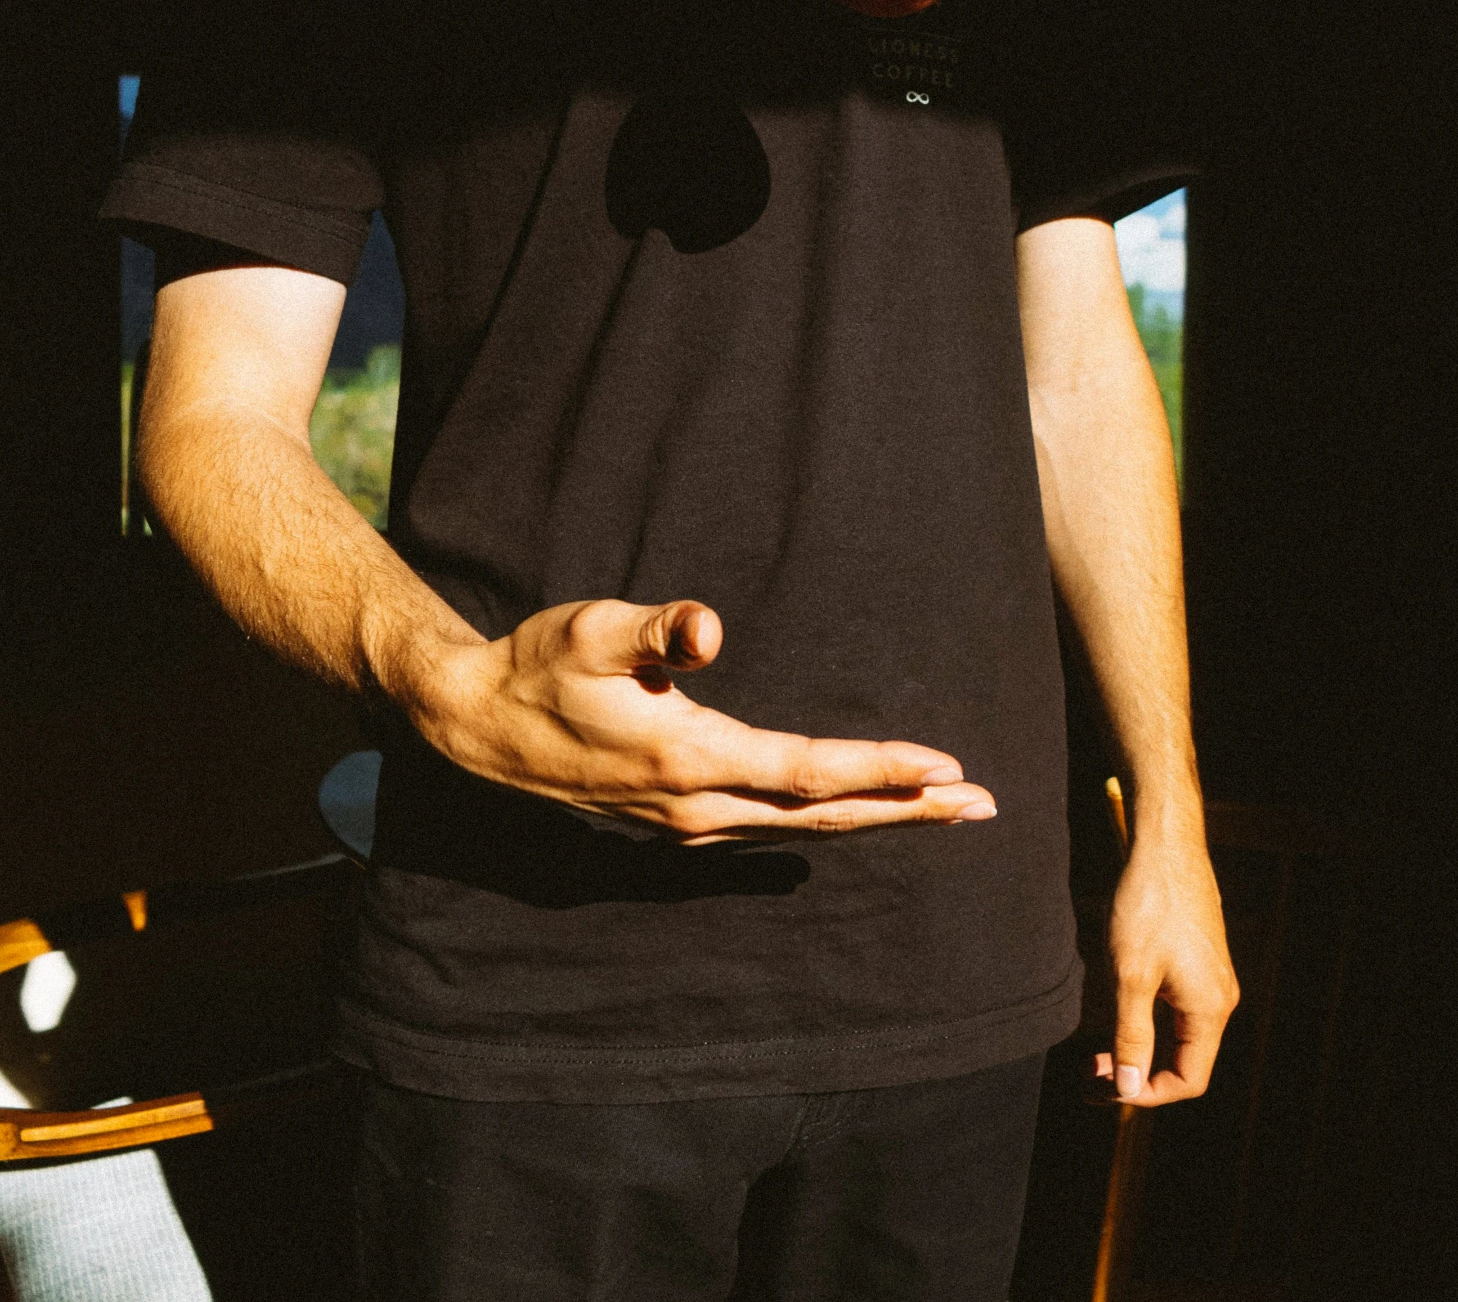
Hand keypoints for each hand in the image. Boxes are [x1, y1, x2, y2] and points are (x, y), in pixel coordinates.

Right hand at [408, 598, 998, 840]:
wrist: (474, 727)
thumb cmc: (536, 665)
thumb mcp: (590, 629)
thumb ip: (655, 628)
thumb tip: (708, 626)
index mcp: (688, 757)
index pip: (807, 770)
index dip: (880, 768)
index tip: (946, 767)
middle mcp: (696, 805)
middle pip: (823, 813)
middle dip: (907, 808)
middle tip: (984, 805)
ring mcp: (686, 823)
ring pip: (801, 827)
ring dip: (876, 817)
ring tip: (942, 808)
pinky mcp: (675, 823)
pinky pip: (770, 830)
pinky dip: (826, 821)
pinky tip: (855, 819)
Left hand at [1093, 835, 1239, 1104]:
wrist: (1165, 845)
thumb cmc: (1147, 904)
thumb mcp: (1130, 976)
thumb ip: (1131, 1036)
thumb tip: (1129, 1089)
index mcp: (1210, 1009)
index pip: (1188, 1080)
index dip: (1146, 1094)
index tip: (1105, 1089)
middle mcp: (1219, 999)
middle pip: (1183, 1062)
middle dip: (1137, 1075)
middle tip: (1088, 1074)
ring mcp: (1211, 979)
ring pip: (1177, 1037)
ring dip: (1138, 1049)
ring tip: (1094, 1052)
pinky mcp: (1198, 961)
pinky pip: (1176, 1011)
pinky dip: (1145, 1024)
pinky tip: (1115, 1015)